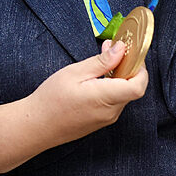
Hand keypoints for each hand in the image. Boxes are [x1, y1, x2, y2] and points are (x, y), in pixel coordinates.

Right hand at [29, 39, 148, 148]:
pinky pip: (114, 102)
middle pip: (133, 88)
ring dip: (119, 77)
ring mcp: (106, 119)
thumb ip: (102, 61)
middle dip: (128, 67)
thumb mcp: (75, 72)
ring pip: (123, 94)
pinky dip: (111, 88)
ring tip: (102, 62)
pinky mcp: (100, 122)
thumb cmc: (51, 99)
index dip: (140, 68)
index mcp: (105, 98)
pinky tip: (96, 78)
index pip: (139, 85)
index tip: (130, 54)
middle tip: (113, 50)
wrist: (36, 126)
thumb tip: (121, 49)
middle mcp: (111, 112)